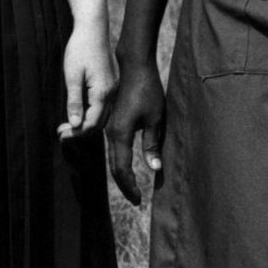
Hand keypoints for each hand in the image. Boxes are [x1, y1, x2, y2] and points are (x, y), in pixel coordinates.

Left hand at [61, 24, 115, 138]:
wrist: (93, 30)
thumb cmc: (80, 49)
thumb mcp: (72, 76)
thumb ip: (74, 101)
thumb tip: (75, 124)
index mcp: (102, 92)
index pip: (91, 123)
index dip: (75, 133)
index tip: (60, 135)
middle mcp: (112, 93)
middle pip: (99, 123)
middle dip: (80, 131)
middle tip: (61, 133)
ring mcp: (114, 89)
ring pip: (103, 116)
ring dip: (86, 123)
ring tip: (68, 125)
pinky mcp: (112, 84)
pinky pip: (105, 106)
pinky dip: (93, 114)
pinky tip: (80, 112)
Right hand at [103, 59, 164, 205]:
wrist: (135, 67)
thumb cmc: (148, 90)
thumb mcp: (156, 118)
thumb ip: (153, 144)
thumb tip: (154, 169)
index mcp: (120, 134)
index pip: (122, 168)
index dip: (129, 186)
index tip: (139, 200)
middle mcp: (111, 133)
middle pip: (115, 166)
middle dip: (124, 184)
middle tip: (136, 199)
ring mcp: (111, 128)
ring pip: (113, 157)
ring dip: (122, 174)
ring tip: (132, 187)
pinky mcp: (114, 122)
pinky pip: (115, 148)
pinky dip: (120, 162)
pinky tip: (128, 166)